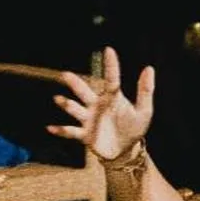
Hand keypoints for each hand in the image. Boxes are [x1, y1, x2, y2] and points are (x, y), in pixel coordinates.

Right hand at [50, 46, 153, 163]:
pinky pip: (70, 131)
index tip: (109, 50)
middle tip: (66, 74)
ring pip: (75, 109)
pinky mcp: (84, 135)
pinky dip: (60, 130)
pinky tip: (50, 128)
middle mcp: (96, 106)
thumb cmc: (134, 127)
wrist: (125, 149)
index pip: (111, 79)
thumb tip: (149, 68)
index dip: (111, 66)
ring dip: (66, 105)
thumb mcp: (144, 111)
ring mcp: (89, 120)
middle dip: (75, 84)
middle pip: (84, 92)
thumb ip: (145, 91)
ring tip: (57, 99)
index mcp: (112, 98)